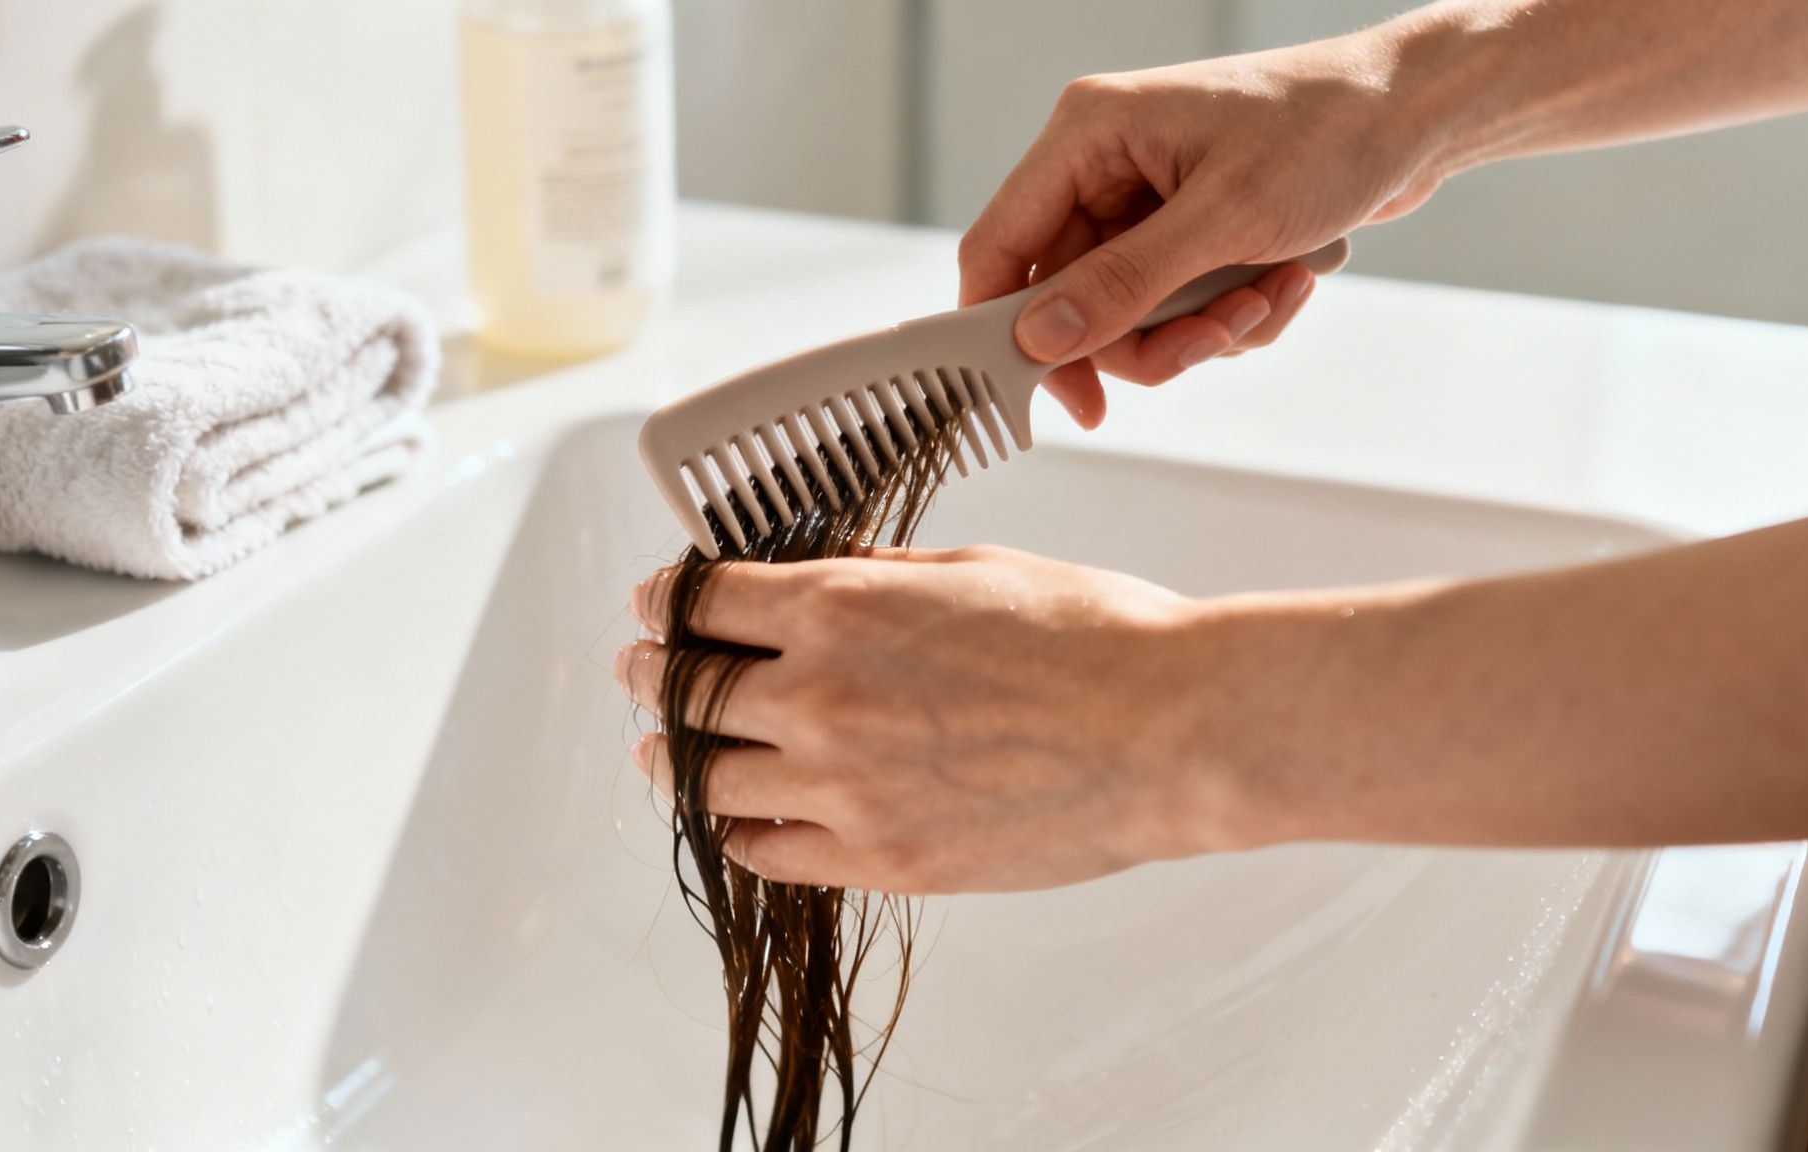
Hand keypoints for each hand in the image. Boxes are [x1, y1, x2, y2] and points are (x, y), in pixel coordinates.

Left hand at [617, 546, 1214, 893]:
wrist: (1167, 729)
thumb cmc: (1093, 637)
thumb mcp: (972, 568)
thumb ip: (879, 575)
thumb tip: (824, 575)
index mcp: (840, 606)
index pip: (700, 601)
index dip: (665, 599)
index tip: (657, 604)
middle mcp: (819, 694)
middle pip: (684, 689)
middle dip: (650, 674)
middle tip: (639, 671)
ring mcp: (843, 784)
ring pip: (706, 777)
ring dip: (672, 758)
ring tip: (661, 754)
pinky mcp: (880, 857)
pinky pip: (767, 852)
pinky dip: (739, 830)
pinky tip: (737, 819)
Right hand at [961, 34, 1452, 426]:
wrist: (1417, 113)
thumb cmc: (1328, 132)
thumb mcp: (1225, 218)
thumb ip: (1124, 284)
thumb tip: (1042, 340)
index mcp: (1088, 136)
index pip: (999, 246)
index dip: (1009, 330)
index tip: (1058, 396)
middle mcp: (1105, 166)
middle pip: (1070, 299)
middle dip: (1146, 336)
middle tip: (1210, 339)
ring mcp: (1146, 200)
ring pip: (1130, 315)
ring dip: (1201, 328)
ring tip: (1266, 297)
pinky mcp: (1189, 229)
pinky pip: (1178, 307)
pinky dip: (1231, 313)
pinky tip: (1285, 281)